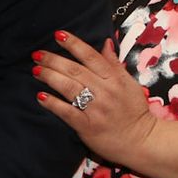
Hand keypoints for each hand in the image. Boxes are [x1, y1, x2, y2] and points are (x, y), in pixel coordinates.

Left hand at [34, 31, 155, 165]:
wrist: (142, 142)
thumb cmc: (135, 111)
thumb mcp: (130, 83)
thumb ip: (114, 64)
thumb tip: (105, 42)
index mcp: (115, 79)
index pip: (91, 56)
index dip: (74, 44)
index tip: (58, 35)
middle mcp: (105, 91)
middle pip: (75, 70)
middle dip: (53, 60)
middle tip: (37, 54)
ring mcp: (96, 109)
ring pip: (69, 87)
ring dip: (50, 76)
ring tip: (36, 70)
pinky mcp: (88, 126)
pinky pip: (67, 112)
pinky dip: (53, 103)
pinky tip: (40, 96)